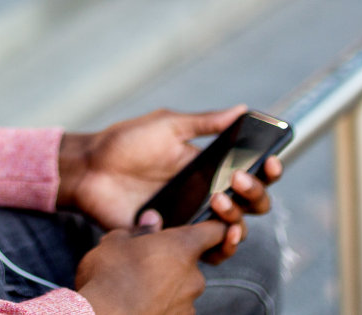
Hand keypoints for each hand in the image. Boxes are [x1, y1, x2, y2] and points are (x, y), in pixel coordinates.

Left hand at [58, 105, 282, 232]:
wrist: (91, 168)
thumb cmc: (126, 142)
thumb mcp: (168, 126)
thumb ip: (205, 123)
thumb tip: (243, 109)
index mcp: (208, 167)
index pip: (250, 173)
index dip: (268, 171)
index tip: (270, 161)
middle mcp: (206, 194)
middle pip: (251, 204)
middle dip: (255, 194)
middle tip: (238, 180)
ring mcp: (193, 217)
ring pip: (234, 229)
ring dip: (238, 219)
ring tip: (219, 201)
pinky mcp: (175, 237)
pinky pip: (208, 251)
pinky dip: (222, 246)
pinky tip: (220, 234)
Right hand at [74, 215, 226, 314]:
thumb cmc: (109, 276)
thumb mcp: (116, 241)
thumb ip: (140, 230)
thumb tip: (152, 220)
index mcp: (183, 247)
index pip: (215, 231)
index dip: (212, 227)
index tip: (208, 226)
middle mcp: (194, 277)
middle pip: (190, 263)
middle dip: (171, 261)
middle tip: (143, 262)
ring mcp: (189, 305)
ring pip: (180, 288)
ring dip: (165, 286)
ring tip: (134, 288)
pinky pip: (173, 308)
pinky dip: (160, 305)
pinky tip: (138, 304)